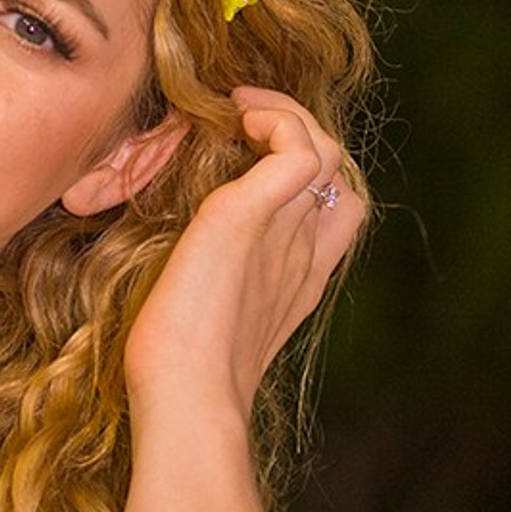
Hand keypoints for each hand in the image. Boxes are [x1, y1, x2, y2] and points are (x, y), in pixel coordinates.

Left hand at [123, 87, 360, 424]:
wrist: (184, 400)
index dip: (307, 172)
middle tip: (240, 118)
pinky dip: (276, 122)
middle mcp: (300, 250)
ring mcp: (284, 233)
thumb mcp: (199, 313)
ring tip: (240, 111)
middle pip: (336, 169)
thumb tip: (174, 259)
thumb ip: (204, 280)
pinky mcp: (250, 216)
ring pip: (327, 148)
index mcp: (294, 276)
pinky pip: (298, 148)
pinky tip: (237, 124)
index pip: (337, 207)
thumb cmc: (172, 371)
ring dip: (286, 116)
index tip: (250, 154)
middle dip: (295, 130)